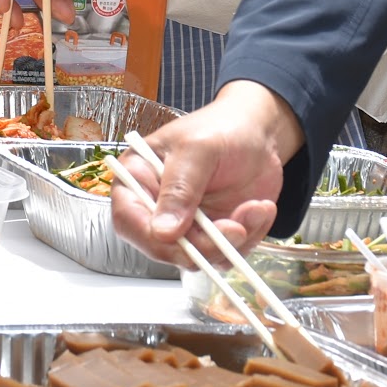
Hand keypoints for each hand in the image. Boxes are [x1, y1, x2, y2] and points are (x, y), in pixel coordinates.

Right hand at [109, 81, 300, 266]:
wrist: (258, 132)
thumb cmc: (221, 128)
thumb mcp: (198, 150)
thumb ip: (179, 189)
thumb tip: (162, 231)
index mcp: (138, 179)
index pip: (127, 220)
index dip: (150, 237)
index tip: (181, 237)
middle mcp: (157, 208)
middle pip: (165, 249)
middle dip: (204, 245)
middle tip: (236, 228)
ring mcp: (187, 226)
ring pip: (200, 258)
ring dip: (232, 241)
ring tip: (254, 208)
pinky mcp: (213, 237)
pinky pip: (227, 255)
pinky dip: (249, 237)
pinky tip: (258, 209)